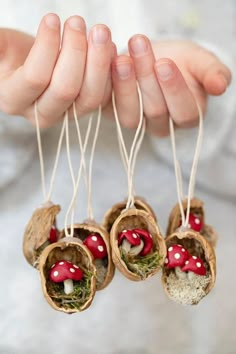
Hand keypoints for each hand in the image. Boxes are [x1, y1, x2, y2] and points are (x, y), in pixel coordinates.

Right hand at [0, 14, 112, 126]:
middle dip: (75, 52)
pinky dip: (110, 71)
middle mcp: (41, 114)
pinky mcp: (85, 108)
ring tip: (99, 32)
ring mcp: (67, 115)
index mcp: (14, 99)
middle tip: (77, 21)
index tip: (51, 18)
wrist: (33, 65)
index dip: (46, 46)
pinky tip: (109, 47)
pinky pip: (104, 96)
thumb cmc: (14, 54)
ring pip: (89, 96)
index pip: (35, 77)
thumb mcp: (1, 46)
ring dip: (98, 62)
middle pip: (65, 89)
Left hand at [108, 37, 230, 135]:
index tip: (165, 63)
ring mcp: (136, 121)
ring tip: (121, 57)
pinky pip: (108, 106)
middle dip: (147, 77)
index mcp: (186, 116)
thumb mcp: (200, 63)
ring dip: (125, 84)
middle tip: (139, 46)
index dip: (174, 89)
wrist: (154, 58)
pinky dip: (106, 85)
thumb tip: (220, 86)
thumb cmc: (181, 63)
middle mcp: (160, 125)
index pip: (184, 112)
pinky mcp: (113, 113)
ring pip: (130, 113)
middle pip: (156, 110)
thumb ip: (212, 73)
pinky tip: (107, 63)